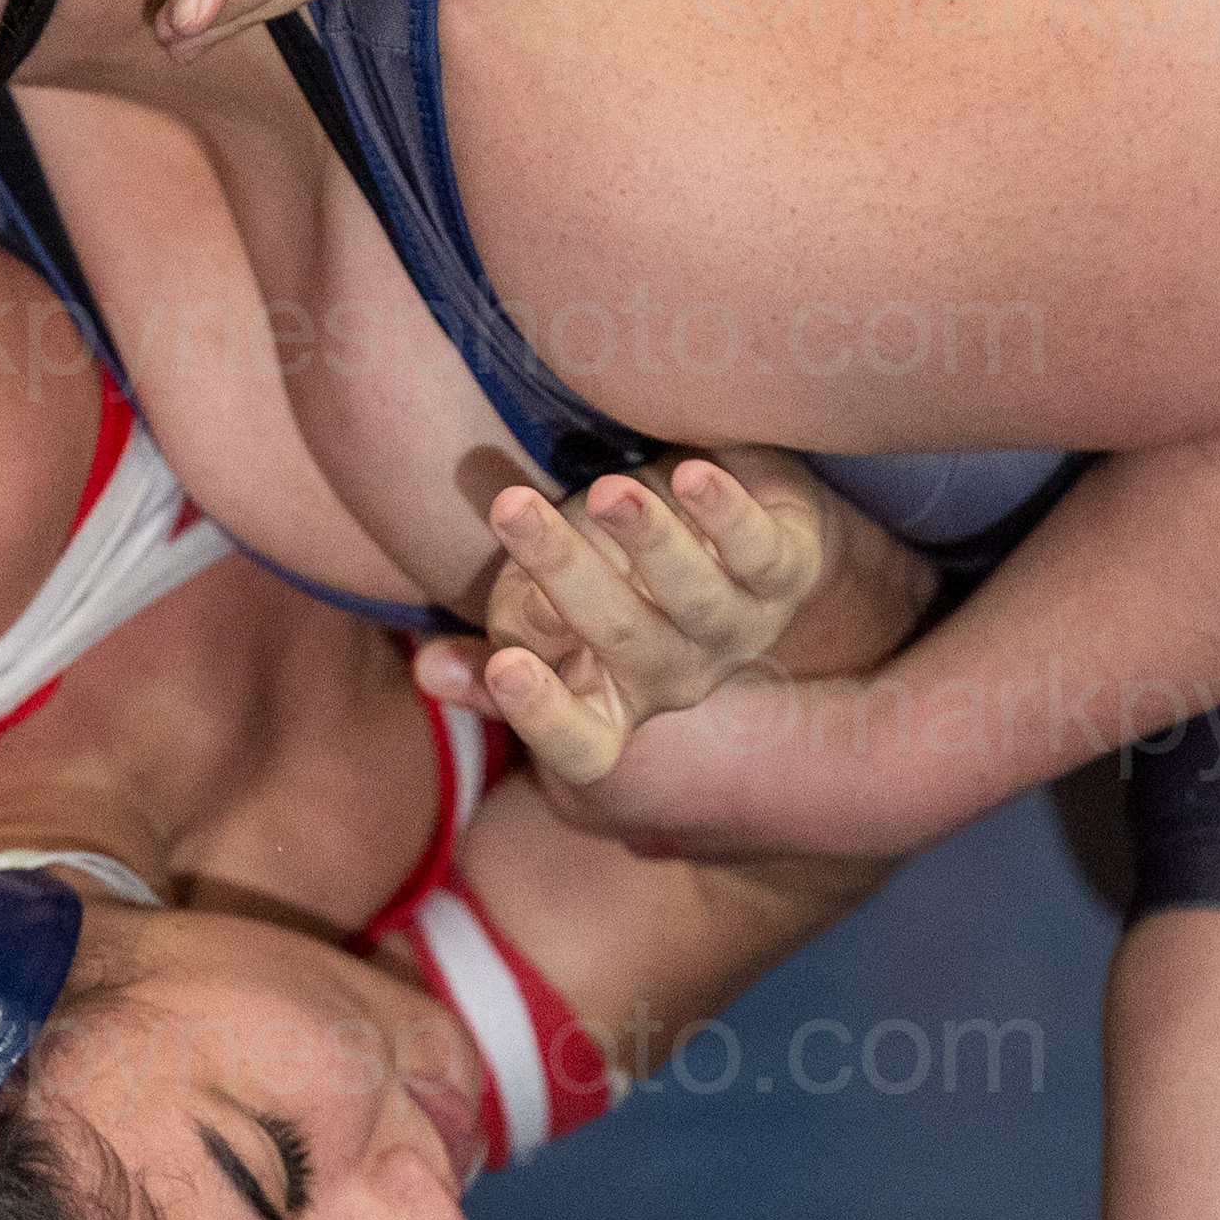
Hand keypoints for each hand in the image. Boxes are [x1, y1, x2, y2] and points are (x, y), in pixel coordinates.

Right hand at [412, 450, 835, 787]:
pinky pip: (760, 550)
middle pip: (625, 642)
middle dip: (565, 572)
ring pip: (696, 597)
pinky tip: (693, 475)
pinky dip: (727, 515)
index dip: (547, 718)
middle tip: (511, 507)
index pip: (585, 744)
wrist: (745, 520)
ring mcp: (739, 628)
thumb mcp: (551, 604)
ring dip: (649, 542)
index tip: (508, 666)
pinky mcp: (789, 570)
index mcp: (616, 698)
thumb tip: (430, 673)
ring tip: (607, 491)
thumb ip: (500, 636)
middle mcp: (680, 675)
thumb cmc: (621, 569)